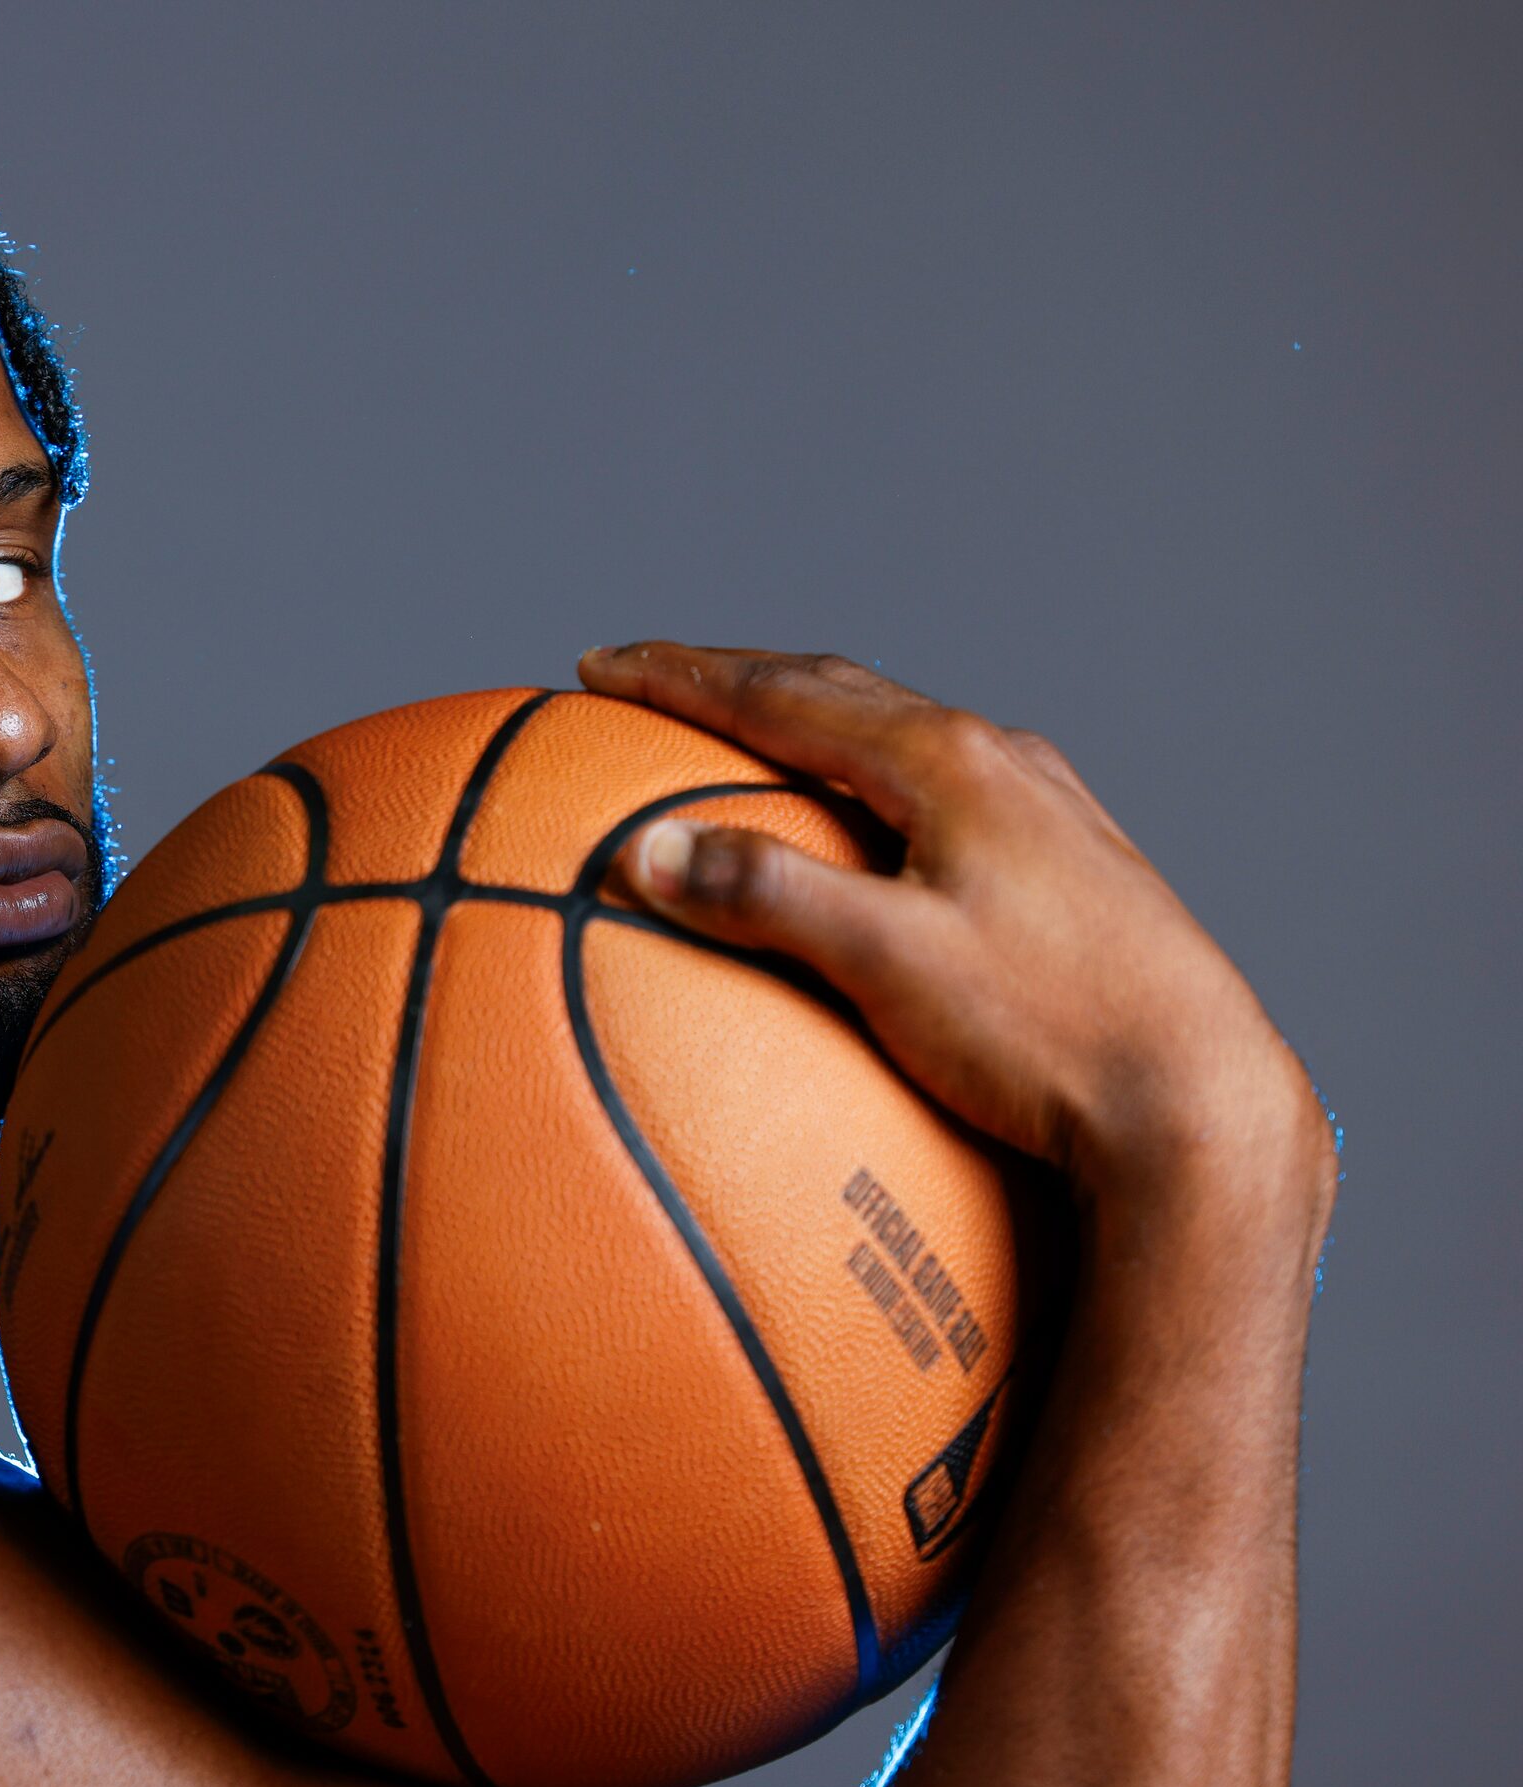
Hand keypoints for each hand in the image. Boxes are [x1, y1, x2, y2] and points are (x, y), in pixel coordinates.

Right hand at [576, 644, 1332, 1222]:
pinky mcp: (1074, 869)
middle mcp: (1003, 763)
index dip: (681, 679)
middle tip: (651, 683)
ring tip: (750, 737)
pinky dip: (870, 781)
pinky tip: (870, 832)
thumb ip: (766, 896)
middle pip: (841, 693)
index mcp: (949, 762)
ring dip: (811, 722)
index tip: (599, 668)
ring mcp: (1047, 812)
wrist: (1201, 1105)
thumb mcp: (889, 962)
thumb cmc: (1048, 1035)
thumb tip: (646, 851)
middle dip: (736, 682)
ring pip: (901, 735)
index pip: (781, 696)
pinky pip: (944, 792)